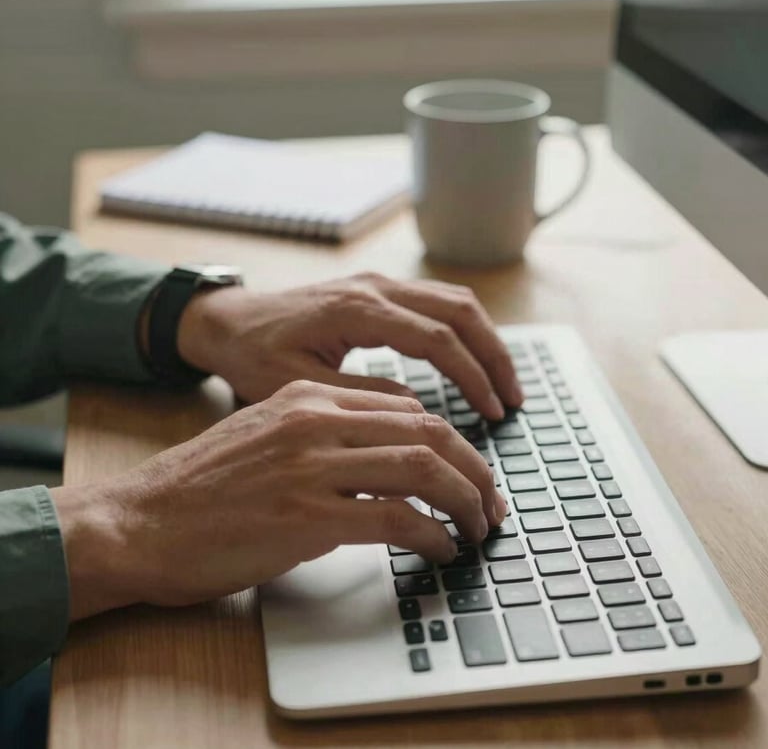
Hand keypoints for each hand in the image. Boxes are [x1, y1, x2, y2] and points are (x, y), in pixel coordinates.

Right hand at [51, 381, 505, 619]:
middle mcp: (315, 420)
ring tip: (477, 527)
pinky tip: (439, 549)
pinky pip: (396, 518)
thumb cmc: (203, 488)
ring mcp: (311, 466)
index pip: (407, 407)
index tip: (470, 472)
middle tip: (492, 502)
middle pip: (427, 430)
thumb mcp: (267, 437)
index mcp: (308, 397)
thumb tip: (385, 463)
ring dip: (464, 500)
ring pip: (422, 467)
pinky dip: (431, 534)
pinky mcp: (306, 516)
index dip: (452, 442)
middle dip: (474, 469)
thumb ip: (325, 437)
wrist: (140, 521)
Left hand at [177, 273, 521, 419]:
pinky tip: (472, 361)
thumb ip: (360, 397)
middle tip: (513, 400)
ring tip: (502, 384)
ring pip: (453, 300)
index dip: (471, 377)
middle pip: (459, 310)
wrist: (227, 322)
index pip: (436, 339)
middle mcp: (374, 287)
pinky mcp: (377, 290)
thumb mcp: (298, 387)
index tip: (492, 413)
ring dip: (485, 339)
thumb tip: (417, 411)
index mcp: (356, 310)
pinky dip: (464, 330)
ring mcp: (378, 283)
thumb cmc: (253, 356)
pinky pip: (436, 302)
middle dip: (494, 355)